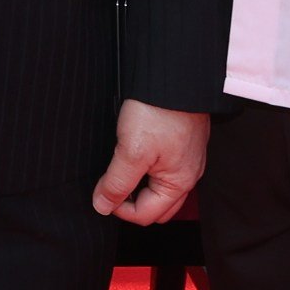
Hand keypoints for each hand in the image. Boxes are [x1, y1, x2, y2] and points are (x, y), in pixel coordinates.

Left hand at [92, 101, 209, 224]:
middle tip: (110, 186)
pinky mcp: (182, 141)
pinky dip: (147, 169)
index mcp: (179, 183)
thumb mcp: (131, 152)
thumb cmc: (159, 112)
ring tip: (120, 169)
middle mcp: (188, 174)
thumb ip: (117, 183)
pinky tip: (134, 154)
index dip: (119, 209)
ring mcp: (187, 157)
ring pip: (160, 186)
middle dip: (133, 203)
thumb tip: (102, 206)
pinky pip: (165, 167)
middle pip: (157, 206)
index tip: (102, 193)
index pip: (146, 215)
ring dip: (139, 186)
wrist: (175, 73)